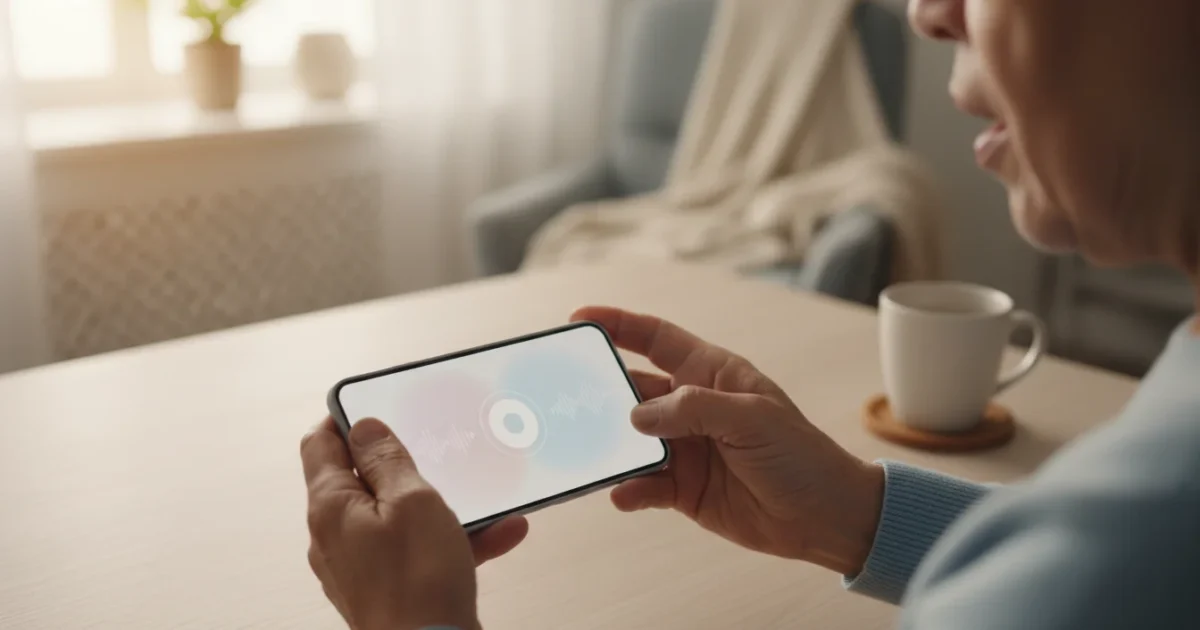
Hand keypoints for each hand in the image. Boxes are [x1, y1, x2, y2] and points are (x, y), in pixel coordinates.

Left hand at [301, 417, 528, 629]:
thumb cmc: (418, 583)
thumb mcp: (412, 500)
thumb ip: (387, 458)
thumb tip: (364, 428)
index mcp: (330, 507)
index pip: (319, 444)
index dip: (347, 419)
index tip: (380, 406)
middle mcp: (335, 536)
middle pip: (361, 481)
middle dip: (404, 463)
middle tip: (437, 448)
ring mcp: (360, 566)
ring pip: (398, 518)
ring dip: (441, 504)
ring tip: (484, 496)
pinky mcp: (388, 589)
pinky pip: (418, 551)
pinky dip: (454, 539)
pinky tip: (502, 533)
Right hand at [572, 307, 884, 575]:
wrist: (825, 518)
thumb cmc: (800, 455)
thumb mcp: (753, 419)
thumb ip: (693, 410)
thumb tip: (636, 416)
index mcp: (711, 373)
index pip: (656, 338)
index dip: (618, 324)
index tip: (579, 318)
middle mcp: (691, 406)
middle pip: (631, 389)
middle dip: (599, 391)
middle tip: (566, 396)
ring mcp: (685, 448)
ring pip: (630, 440)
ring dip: (609, 445)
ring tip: (586, 449)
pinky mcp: (683, 489)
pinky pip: (643, 485)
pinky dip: (629, 489)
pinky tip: (623, 493)